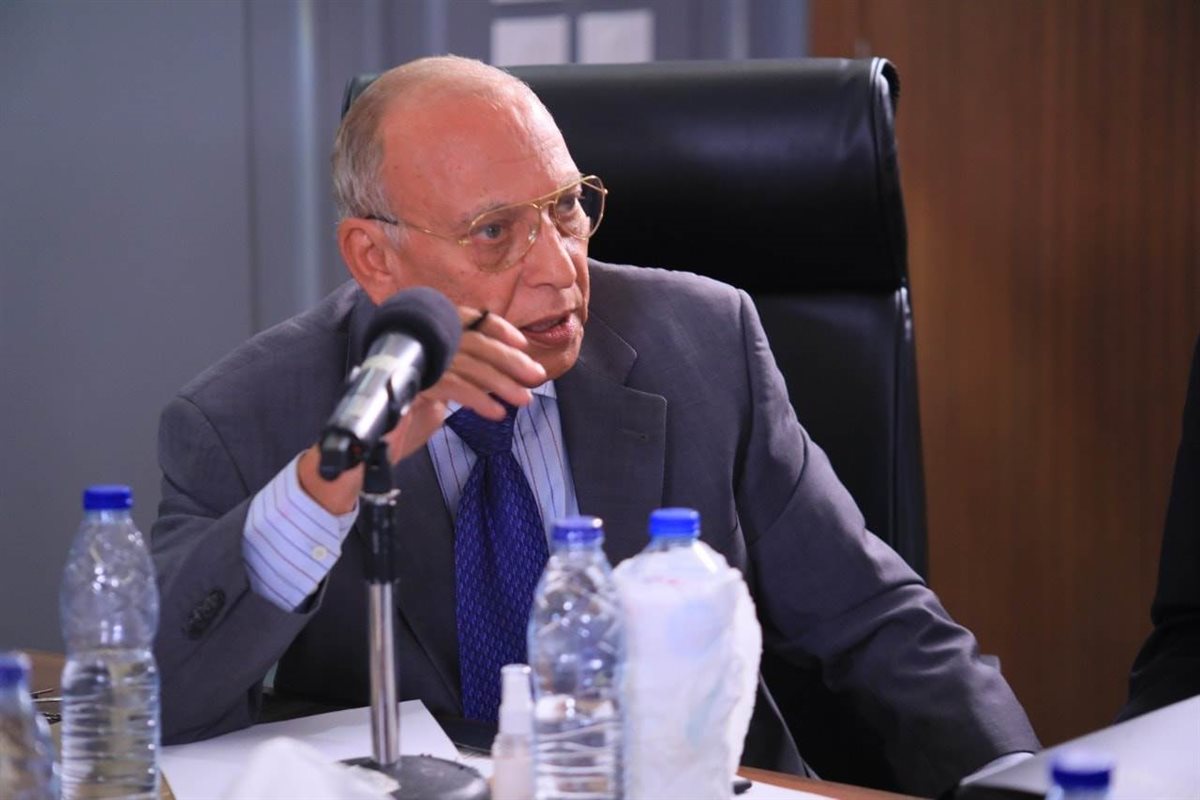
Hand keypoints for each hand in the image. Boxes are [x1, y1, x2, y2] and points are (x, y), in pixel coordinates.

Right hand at [297, 307, 546, 513]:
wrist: (368, 446)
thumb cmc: (407, 419)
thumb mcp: (442, 390)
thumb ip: (464, 376)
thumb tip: (503, 375)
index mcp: (425, 334)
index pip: (467, 318)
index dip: (496, 328)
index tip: (522, 344)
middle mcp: (418, 339)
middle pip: (474, 342)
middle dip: (510, 360)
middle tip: (536, 377)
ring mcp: (414, 359)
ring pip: (468, 365)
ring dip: (501, 384)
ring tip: (523, 400)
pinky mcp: (412, 384)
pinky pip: (453, 387)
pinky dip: (478, 399)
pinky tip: (496, 412)